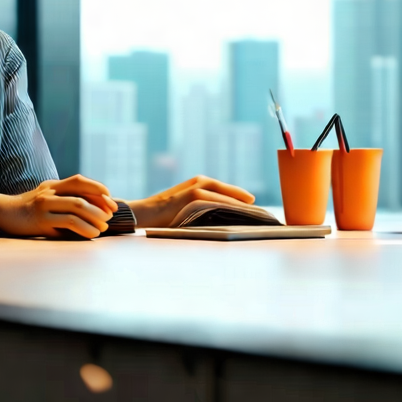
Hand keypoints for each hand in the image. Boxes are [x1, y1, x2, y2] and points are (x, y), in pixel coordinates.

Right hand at [0, 175, 118, 238]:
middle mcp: (49, 191)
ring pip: (77, 206)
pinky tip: (92, 234)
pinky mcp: (41, 220)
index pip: (80, 181)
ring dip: (94, 217)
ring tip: (104, 227)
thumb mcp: (46, 201)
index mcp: (53, 185)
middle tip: (111, 216)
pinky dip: (84, 228)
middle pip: (81, 193)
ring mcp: (44, 204)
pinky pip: (68, 221)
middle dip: (100, 205)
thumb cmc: (28, 212)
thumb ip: (63, 202)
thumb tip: (92, 211)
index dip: (98, 189)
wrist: (3, 215)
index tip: (111, 202)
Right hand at [127, 175, 255, 227]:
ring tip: (254, 215)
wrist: (141, 214)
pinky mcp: (192, 198)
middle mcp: (199, 183)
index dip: (240, 197)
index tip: (253, 205)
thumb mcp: (185, 208)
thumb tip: (222, 218)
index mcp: (197, 184)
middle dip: (244, 200)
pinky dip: (229, 209)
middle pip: (228, 191)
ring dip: (240, 206)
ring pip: (225, 198)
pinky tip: (239, 216)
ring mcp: (196, 190)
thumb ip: (201, 208)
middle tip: (260, 210)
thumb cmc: (162, 216)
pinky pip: (217, 204)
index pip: (225, 190)